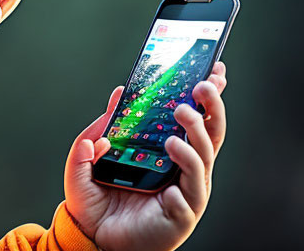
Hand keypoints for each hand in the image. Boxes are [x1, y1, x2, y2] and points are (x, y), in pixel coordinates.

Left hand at [63, 61, 227, 250]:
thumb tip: (116, 95)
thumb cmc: (98, 198)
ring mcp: (185, 194)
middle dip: (211, 110)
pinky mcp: (178, 219)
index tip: (216, 70)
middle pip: (210, 136)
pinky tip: (169, 192)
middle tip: (200, 90)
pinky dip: (180, 195)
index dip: (210, 95)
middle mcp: (184, 169)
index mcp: (171, 150)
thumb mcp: (87, 159)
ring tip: (173, 136)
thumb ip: (98, 128)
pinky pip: (186, 204)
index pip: (198, 117)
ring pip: (202, 164)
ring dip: (192, 145)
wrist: (91, 237)